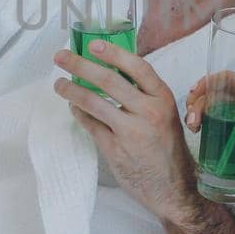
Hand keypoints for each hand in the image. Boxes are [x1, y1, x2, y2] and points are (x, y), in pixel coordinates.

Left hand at [52, 41, 199, 225]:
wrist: (174, 188)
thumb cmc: (168, 149)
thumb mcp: (166, 116)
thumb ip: (144, 96)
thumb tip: (112, 72)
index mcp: (164, 99)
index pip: (138, 67)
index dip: (114, 53)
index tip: (93, 44)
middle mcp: (149, 112)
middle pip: (110, 81)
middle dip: (81, 65)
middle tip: (61, 57)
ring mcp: (131, 132)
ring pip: (94, 103)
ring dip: (71, 90)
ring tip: (59, 84)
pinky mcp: (115, 150)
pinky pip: (91, 125)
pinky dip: (79, 113)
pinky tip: (74, 107)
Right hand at [184, 72, 234, 186]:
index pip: (230, 79)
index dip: (211, 80)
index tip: (197, 90)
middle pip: (214, 91)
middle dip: (198, 100)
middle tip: (194, 118)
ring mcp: (232, 118)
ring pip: (207, 105)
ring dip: (194, 111)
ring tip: (194, 125)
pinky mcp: (225, 133)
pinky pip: (207, 121)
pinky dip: (196, 121)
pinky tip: (195, 129)